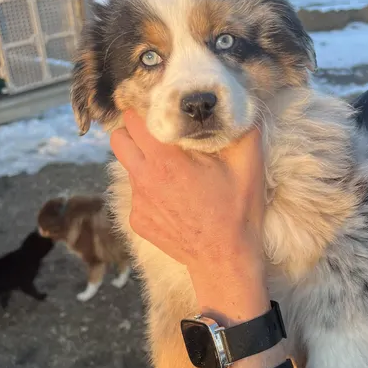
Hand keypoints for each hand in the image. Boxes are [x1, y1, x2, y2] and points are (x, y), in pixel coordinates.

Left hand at [110, 111, 268, 317]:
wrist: (225, 261)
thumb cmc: (238, 212)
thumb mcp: (249, 165)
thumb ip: (242, 128)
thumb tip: (237, 105)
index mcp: (165, 160)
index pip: (132, 119)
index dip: (145, 110)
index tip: (159, 110)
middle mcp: (144, 179)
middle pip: (118, 139)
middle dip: (134, 132)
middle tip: (159, 134)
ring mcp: (137, 203)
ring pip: (127, 166)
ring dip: (143, 160)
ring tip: (172, 169)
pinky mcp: (138, 221)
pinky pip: (136, 194)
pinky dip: (151, 189)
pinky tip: (175, 198)